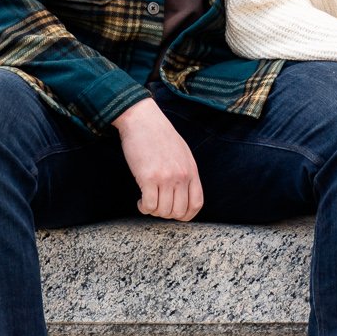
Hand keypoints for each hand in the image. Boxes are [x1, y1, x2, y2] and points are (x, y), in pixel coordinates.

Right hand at [114, 98, 202, 221]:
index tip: (175, 214)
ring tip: (147, 202)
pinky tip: (140, 201)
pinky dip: (144, 208)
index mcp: (191, 170)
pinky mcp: (148, 177)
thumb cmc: (159, 135)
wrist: (142, 120)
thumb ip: (185, 172)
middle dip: (166, 215)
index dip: (186, 215)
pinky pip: (149, 206)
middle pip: (178, 211)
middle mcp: (181, 176)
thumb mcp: (182, 152)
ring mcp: (165, 177)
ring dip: (154, 211)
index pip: (196, 204)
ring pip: (163, 211)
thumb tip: (182, 192)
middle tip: (157, 206)